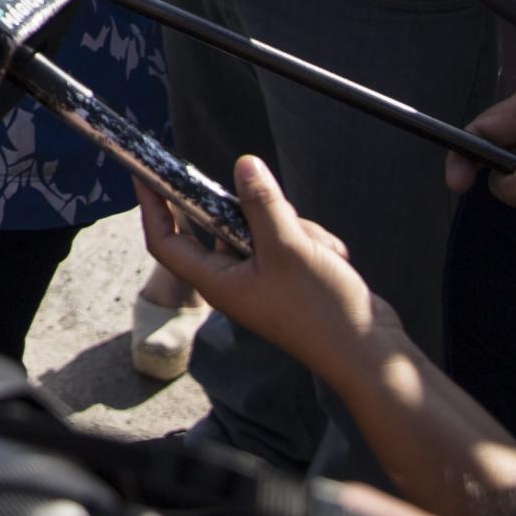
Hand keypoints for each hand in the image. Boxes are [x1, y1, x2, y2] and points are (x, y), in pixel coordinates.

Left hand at [139, 155, 403, 384]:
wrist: (371, 350)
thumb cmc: (323, 310)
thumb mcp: (288, 246)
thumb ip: (261, 204)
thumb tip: (242, 165)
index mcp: (216, 281)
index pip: (165, 240)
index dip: (152, 207)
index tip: (144, 173)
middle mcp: (233, 280)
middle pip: (222, 224)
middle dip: (252, 212)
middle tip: (276, 213)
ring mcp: (262, 278)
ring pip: (264, 226)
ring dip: (293, 228)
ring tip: (316, 250)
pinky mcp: (289, 275)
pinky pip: (290, 239)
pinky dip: (311, 242)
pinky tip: (332, 258)